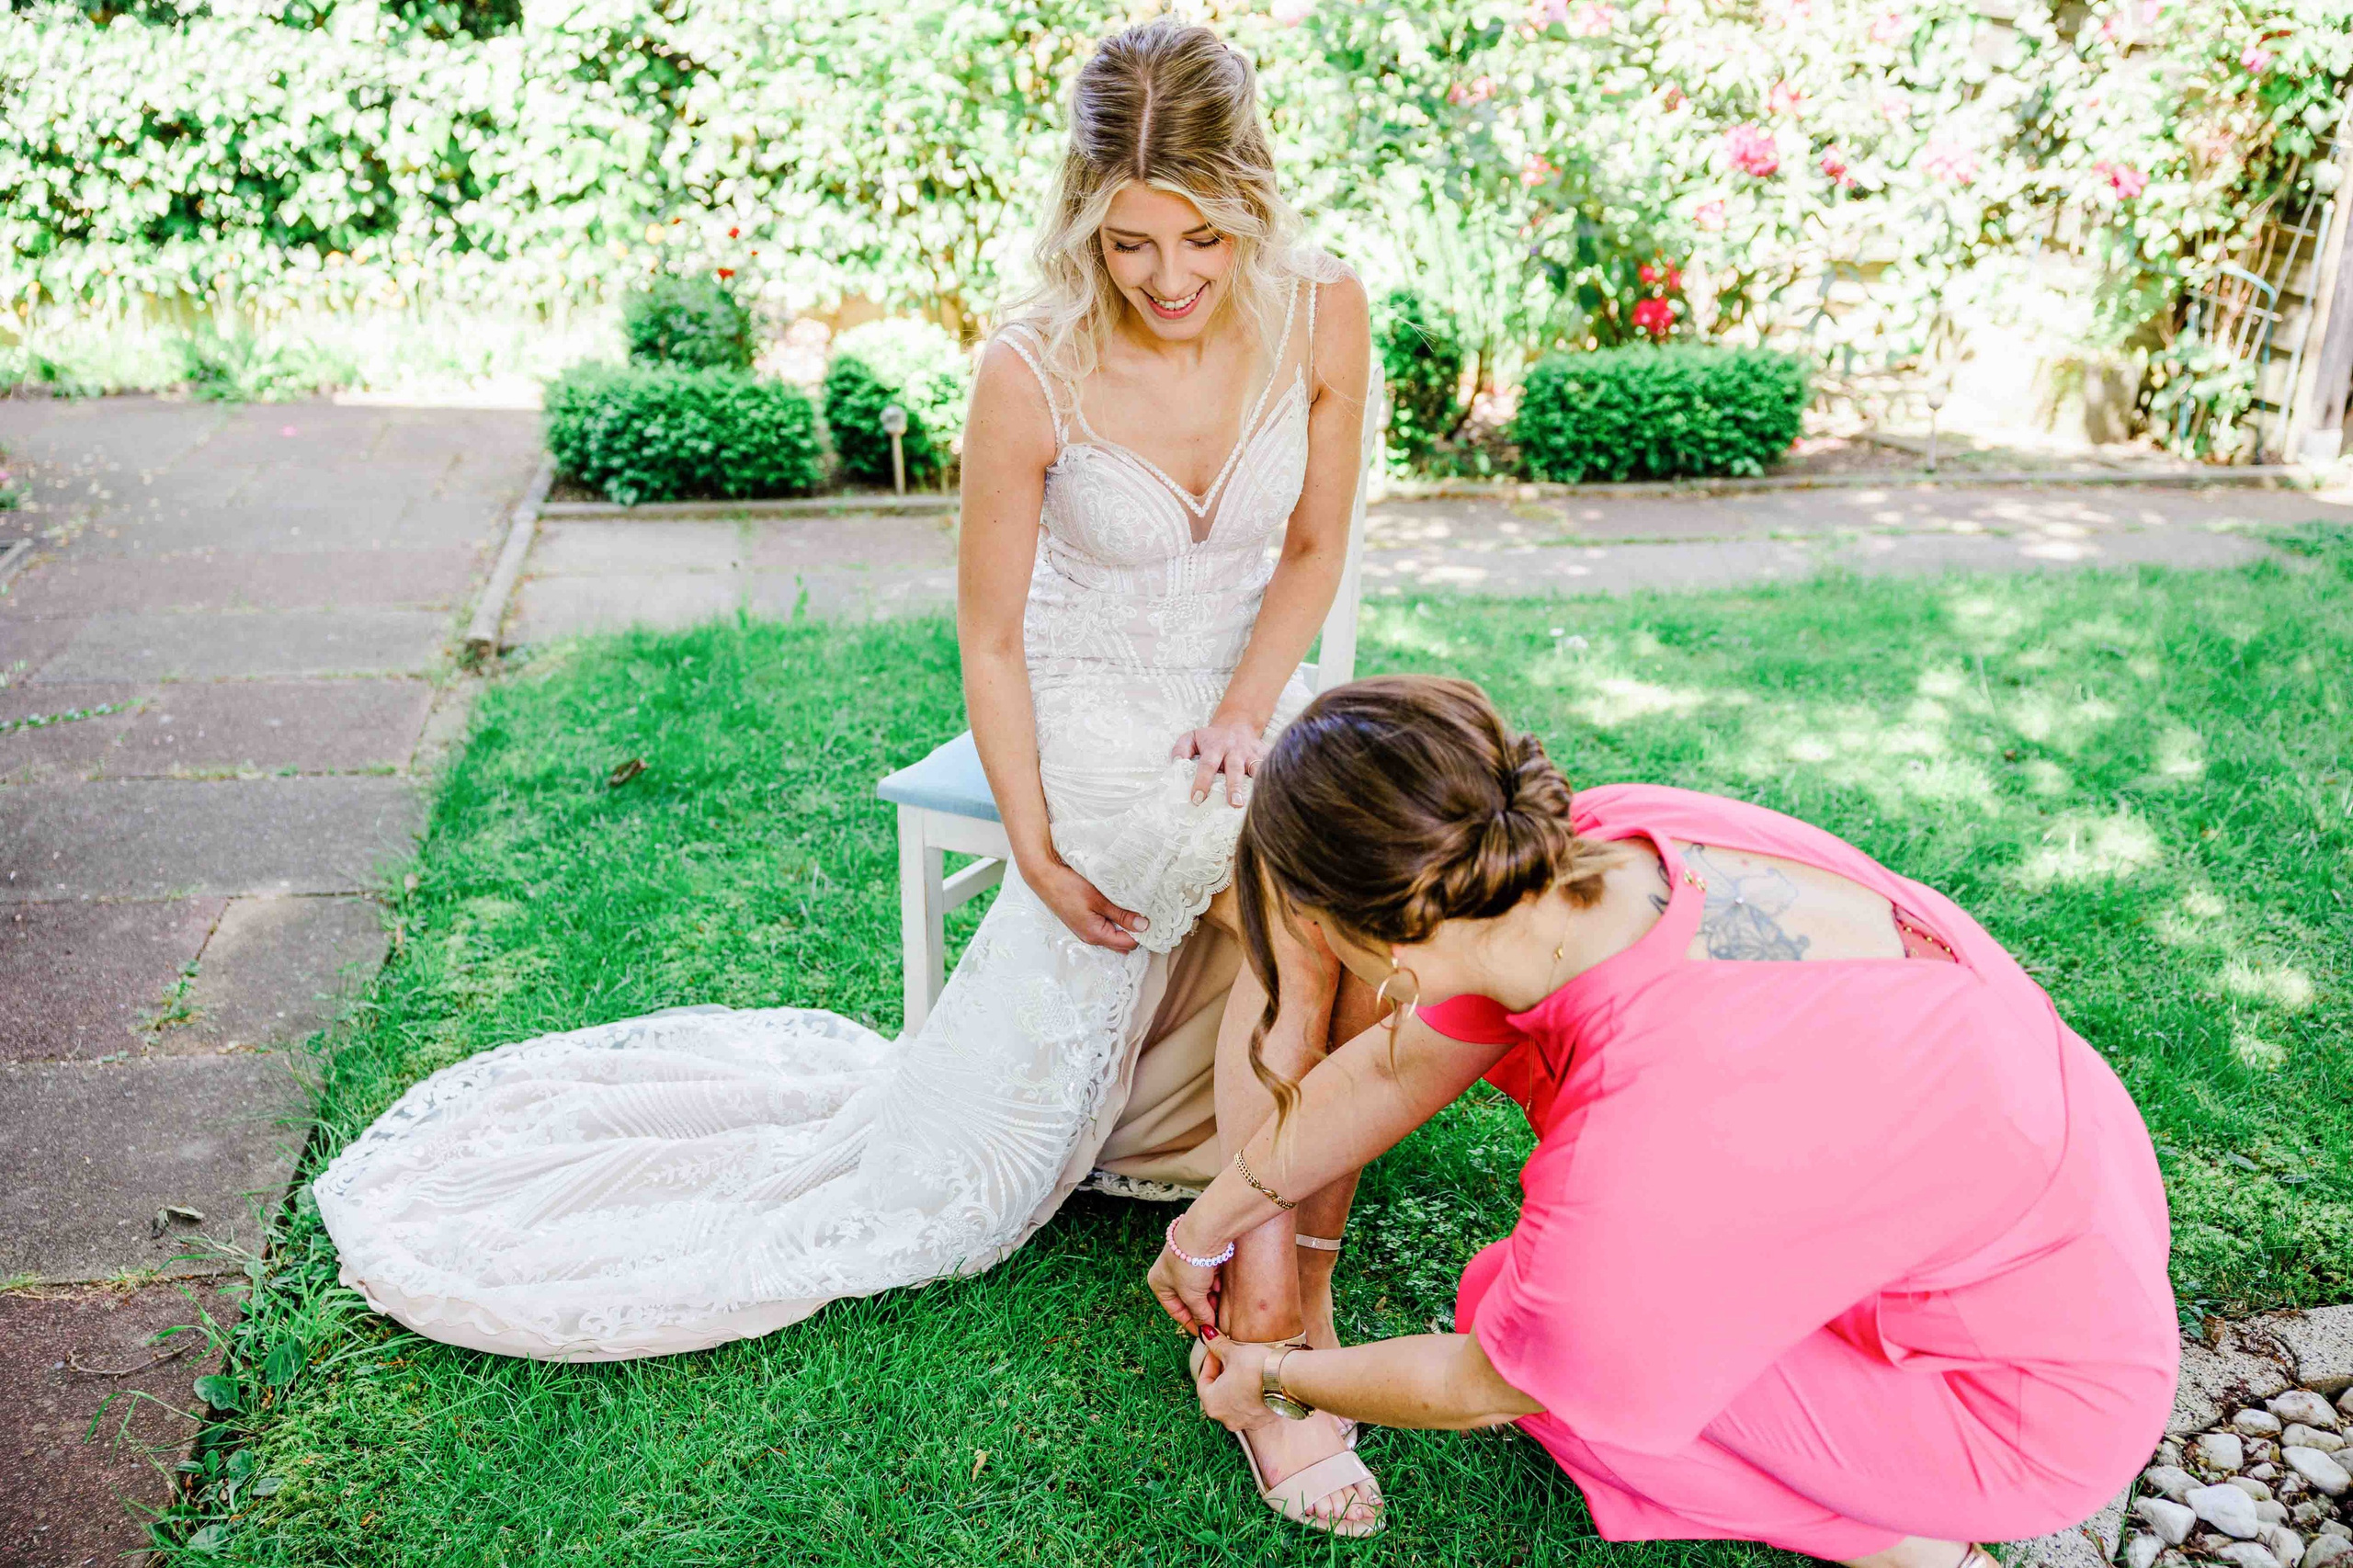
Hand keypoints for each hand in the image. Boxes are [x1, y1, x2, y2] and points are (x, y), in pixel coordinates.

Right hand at [1027, 858, 1148, 951]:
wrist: (1045, 877)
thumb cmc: (1069, 887)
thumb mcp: (1099, 899)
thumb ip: (1122, 914)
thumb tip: (1143, 926)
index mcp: (1096, 934)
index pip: (1128, 943)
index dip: (1141, 933)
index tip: (1151, 918)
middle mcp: (1091, 937)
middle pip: (1121, 943)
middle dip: (1134, 932)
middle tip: (1145, 914)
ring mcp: (1085, 931)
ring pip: (1112, 934)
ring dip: (1123, 925)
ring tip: (1132, 909)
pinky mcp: (1082, 922)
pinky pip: (1104, 927)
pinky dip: (1113, 921)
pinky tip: (1117, 908)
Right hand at [1146, 1215, 1221, 1335]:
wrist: (1205, 1232)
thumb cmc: (1190, 1263)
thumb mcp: (1192, 1296)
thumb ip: (1199, 1314)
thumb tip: (1207, 1329)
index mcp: (1159, 1283)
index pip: (1175, 1311)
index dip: (1191, 1324)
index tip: (1206, 1333)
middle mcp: (1170, 1273)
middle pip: (1189, 1300)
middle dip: (1203, 1310)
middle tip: (1217, 1321)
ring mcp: (1186, 1263)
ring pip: (1200, 1289)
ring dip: (1211, 1297)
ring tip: (1222, 1305)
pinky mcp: (1201, 1256)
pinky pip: (1208, 1277)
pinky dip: (1215, 1284)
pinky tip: (1222, 1287)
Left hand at [1171, 717, 1267, 807]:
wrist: (1238, 723)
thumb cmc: (1211, 738)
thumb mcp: (1192, 737)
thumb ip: (1181, 749)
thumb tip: (1176, 764)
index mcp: (1215, 747)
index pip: (1207, 765)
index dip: (1202, 782)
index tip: (1197, 799)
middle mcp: (1234, 750)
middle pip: (1234, 769)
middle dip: (1235, 786)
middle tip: (1235, 804)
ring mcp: (1252, 752)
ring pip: (1257, 768)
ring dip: (1259, 783)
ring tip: (1261, 801)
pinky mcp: (1265, 754)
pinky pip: (1273, 765)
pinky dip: (1276, 777)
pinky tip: (1278, 793)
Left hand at [1193, 1337, 1282, 1433]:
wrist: (1289, 1380)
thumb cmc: (1256, 1368)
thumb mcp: (1233, 1353)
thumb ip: (1217, 1345)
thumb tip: (1206, 1335)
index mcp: (1212, 1404)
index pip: (1203, 1382)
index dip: (1209, 1363)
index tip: (1216, 1351)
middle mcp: (1226, 1419)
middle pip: (1218, 1393)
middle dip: (1223, 1375)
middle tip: (1229, 1358)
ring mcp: (1246, 1422)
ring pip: (1235, 1401)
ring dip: (1237, 1385)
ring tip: (1245, 1368)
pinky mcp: (1263, 1420)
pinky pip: (1252, 1407)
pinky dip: (1252, 1394)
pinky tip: (1258, 1379)